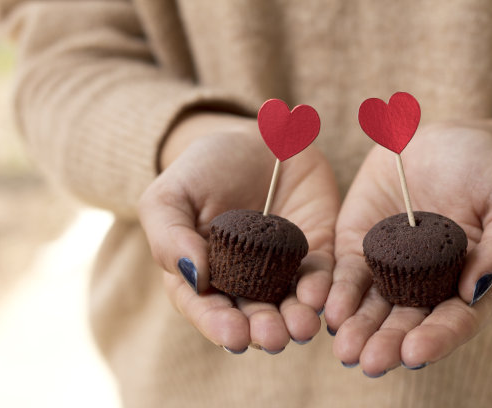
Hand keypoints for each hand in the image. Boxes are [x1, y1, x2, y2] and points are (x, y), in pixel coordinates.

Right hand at [138, 113, 339, 352]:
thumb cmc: (205, 167)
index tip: (233, 336)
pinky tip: (321, 298)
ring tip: (301, 327)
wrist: (257, 136)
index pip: (206, 309)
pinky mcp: (317, 252)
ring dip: (296, 319)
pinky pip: (322, 276)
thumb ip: (169, 237)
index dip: (218, 325)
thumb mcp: (170, 194)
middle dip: (262, 329)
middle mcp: (243, 281)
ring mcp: (282, 269)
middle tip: (273, 337)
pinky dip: (323, 290)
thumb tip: (195, 279)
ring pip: (289, 304)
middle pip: (252, 315)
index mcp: (203, 274)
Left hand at [325, 122, 491, 374]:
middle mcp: (425, 285)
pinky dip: (337, 293)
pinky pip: (345, 274)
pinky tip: (329, 309)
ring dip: (357, 329)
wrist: (442, 139)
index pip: (454, 320)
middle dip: (388, 344)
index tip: (415, 353)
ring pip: (372, 306)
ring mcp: (389, 268)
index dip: (436, 339)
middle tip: (370, 362)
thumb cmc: (488, 172)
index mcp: (467, 283)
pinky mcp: (358, 246)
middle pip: (406, 322)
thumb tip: (474, 292)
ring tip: (345, 347)